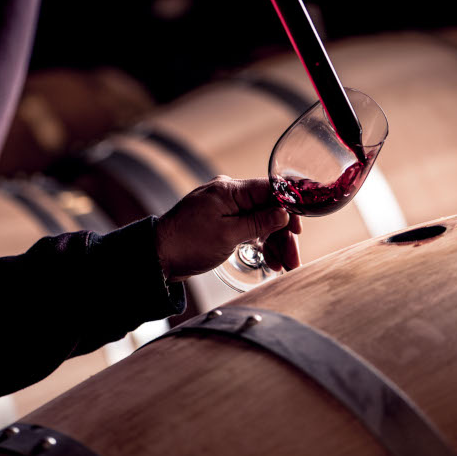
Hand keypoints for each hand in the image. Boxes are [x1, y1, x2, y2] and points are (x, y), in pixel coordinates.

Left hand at [155, 176, 301, 281]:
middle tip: (293, 258)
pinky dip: (260, 243)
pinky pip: (249, 228)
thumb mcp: (227, 235)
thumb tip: (284, 213)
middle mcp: (228, 195)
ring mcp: (225, 209)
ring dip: (275, 243)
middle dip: (283, 234)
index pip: (270, 190)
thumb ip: (258, 222)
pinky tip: (271, 260)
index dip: (289, 207)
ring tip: (285, 265)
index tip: (300, 227)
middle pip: (268, 209)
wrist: (157, 257)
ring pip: (261, 221)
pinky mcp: (222, 222)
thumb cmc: (186, 244)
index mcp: (229, 190)